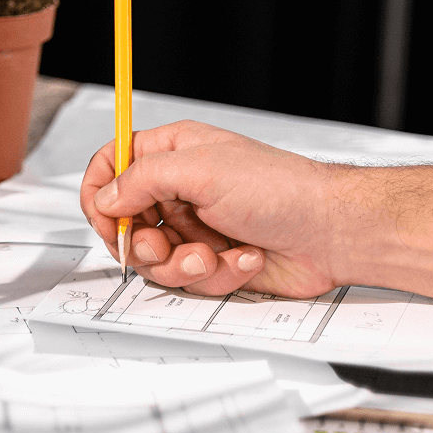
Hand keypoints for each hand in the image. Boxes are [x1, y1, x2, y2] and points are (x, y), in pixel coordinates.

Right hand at [80, 120, 338, 296]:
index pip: (111, 165)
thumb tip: (106, 196)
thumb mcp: (200, 170)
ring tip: (211, 255)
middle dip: (140, 241)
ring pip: (152, 258)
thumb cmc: (280, 189)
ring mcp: (193, 227)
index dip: (99, 192)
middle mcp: (177, 190)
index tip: (103, 217)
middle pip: (123, 221)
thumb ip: (142, 179)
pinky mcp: (210, 260)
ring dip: (181, 263)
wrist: (333, 233)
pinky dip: (214, 274)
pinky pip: (186, 278)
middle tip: (161, 244)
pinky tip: (242, 258)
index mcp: (171, 153)